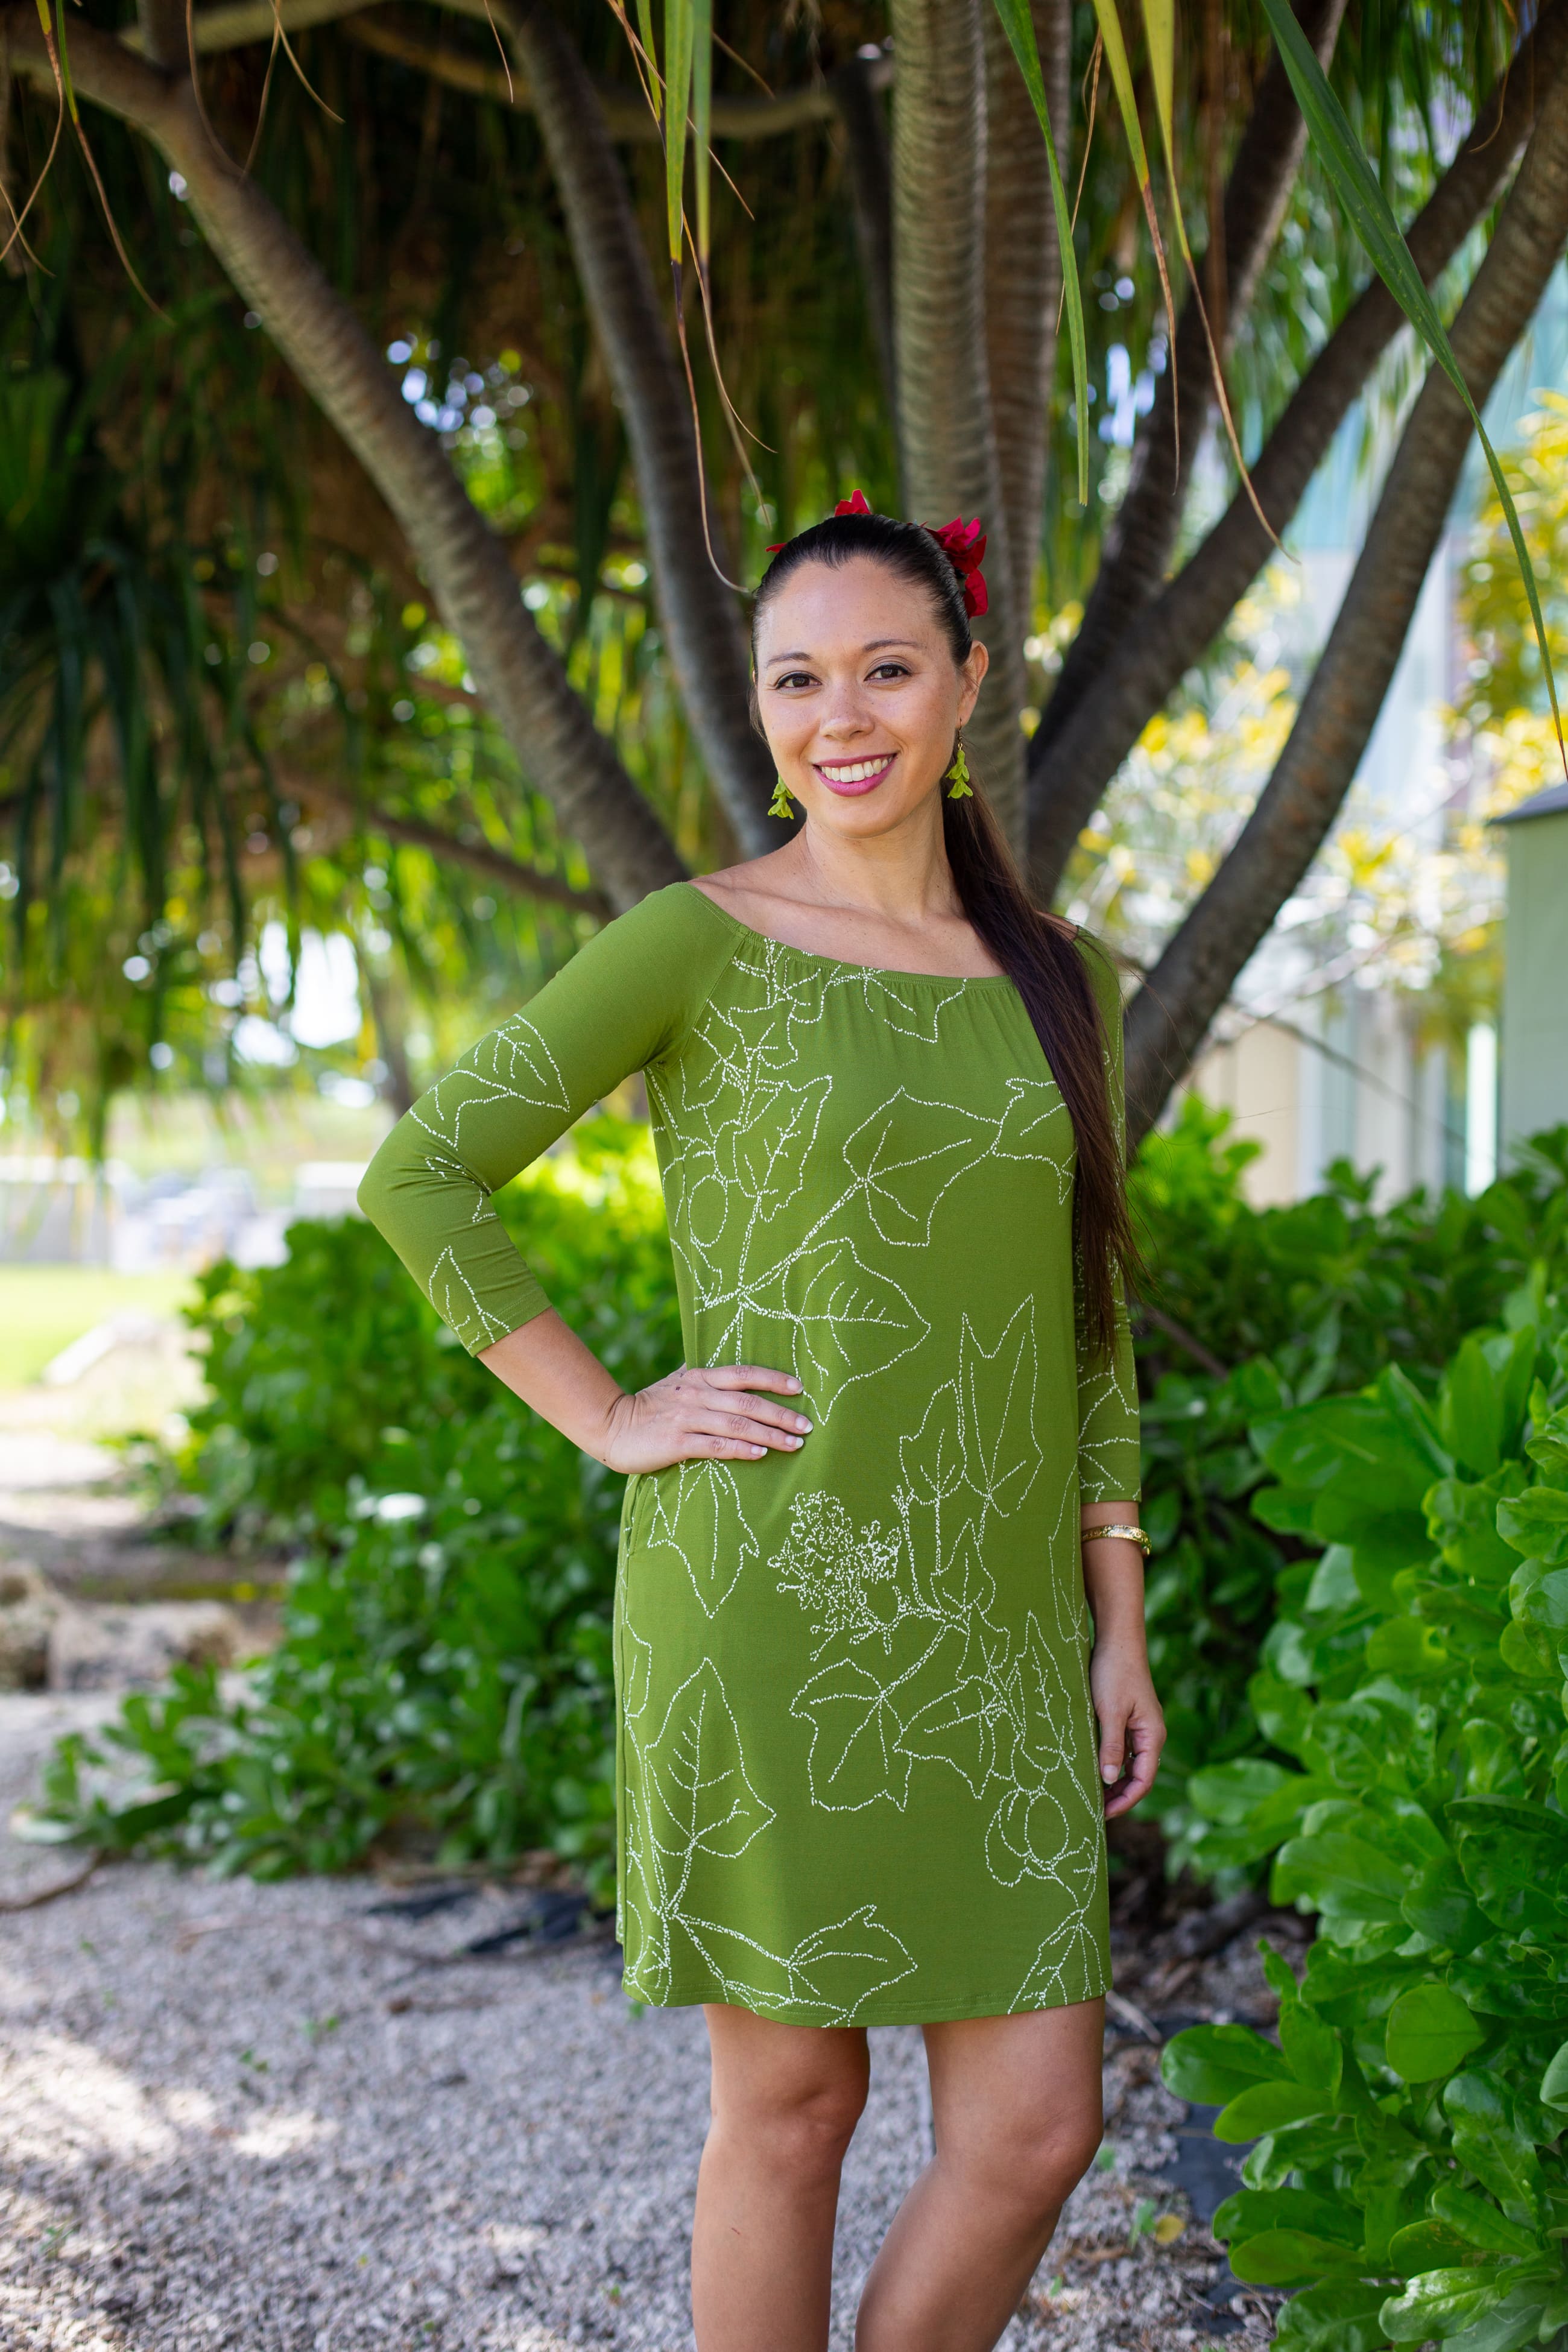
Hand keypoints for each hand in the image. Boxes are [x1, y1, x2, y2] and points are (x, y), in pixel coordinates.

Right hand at [599, 1363, 811, 1475]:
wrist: (611, 1424)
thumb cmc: (650, 1406)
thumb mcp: (677, 1382)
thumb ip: (702, 1375)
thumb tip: (729, 1368)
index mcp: (700, 1377)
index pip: (744, 1374)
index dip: (774, 1379)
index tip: (800, 1388)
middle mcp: (697, 1393)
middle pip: (748, 1401)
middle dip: (782, 1414)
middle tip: (807, 1426)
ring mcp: (687, 1417)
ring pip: (738, 1424)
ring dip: (770, 1434)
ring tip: (795, 1444)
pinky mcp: (677, 1442)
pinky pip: (716, 1445)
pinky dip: (741, 1449)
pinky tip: (761, 1454)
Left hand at [1089, 1640, 1164, 1819]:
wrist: (1116, 1639)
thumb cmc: (1114, 1672)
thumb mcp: (1109, 1711)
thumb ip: (1111, 1746)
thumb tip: (1110, 1781)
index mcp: (1152, 1736)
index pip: (1143, 1781)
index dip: (1124, 1801)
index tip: (1101, 1815)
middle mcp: (1149, 1735)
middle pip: (1138, 1776)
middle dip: (1118, 1796)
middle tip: (1092, 1811)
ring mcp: (1138, 1727)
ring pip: (1128, 1764)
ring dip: (1112, 1781)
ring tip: (1089, 1795)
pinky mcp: (1126, 1718)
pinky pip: (1120, 1749)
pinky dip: (1109, 1762)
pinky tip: (1091, 1768)